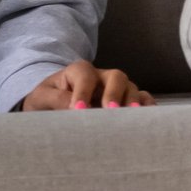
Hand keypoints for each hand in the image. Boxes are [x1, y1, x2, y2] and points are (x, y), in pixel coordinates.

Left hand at [20, 60, 154, 110]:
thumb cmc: (49, 98)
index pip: (85, 77)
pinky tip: (148, 119)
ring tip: (131, 116)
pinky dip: (147, 107)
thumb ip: (56, 99)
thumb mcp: (43, 96)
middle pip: (116, 77)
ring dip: (133, 101)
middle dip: (114, 93)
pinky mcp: (128, 100)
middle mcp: (102, 77)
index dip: (83, 92)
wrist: (54, 103)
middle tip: (110, 109)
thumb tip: (77, 110)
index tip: (79, 110)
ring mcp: (118, 88)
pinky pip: (143, 99)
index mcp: (79, 71)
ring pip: (131, 88)